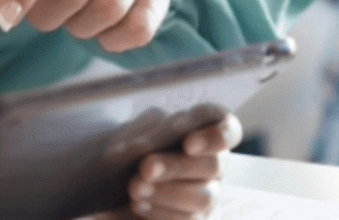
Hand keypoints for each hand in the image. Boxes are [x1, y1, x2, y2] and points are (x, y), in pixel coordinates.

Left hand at [119, 113, 241, 219]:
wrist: (109, 178)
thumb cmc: (127, 148)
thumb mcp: (136, 133)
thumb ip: (148, 138)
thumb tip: (145, 153)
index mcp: (201, 132)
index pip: (229, 128)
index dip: (217, 136)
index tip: (189, 144)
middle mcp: (211, 164)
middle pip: (214, 164)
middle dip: (177, 167)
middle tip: (146, 168)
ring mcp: (206, 194)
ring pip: (204, 198)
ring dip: (167, 193)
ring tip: (134, 189)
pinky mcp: (193, 218)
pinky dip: (159, 213)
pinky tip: (137, 205)